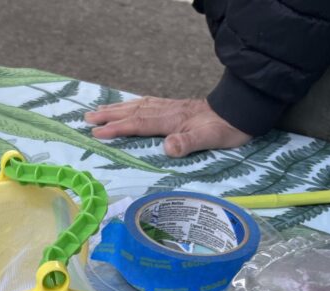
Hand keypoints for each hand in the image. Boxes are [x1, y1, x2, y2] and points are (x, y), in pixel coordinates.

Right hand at [85, 97, 251, 157]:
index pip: (138, 123)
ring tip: (98, 111)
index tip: (96, 132)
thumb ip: (188, 142)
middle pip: (132, 111)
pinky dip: (132, 104)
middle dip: (109, 115)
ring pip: (138, 105)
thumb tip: (167, 148)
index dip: (116, 128)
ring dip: (117, 108)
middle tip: (86, 119)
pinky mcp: (176, 107)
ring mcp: (171, 107)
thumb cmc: (227, 128)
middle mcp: (167, 111)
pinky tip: (128, 106)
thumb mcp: (211, 138)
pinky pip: (147, 103)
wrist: (242, 110)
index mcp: (171, 120)